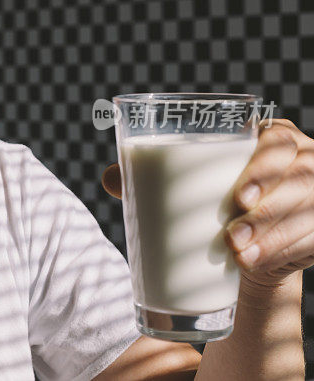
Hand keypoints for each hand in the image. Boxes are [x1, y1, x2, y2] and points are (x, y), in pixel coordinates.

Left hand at [102, 119, 313, 287]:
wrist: (249, 242)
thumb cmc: (212, 198)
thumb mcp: (189, 184)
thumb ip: (150, 176)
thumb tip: (109, 179)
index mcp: (270, 138)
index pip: (276, 142)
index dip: (263, 168)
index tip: (239, 197)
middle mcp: (301, 160)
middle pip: (296, 178)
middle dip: (268, 208)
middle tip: (234, 234)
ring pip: (306, 209)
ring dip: (272, 234)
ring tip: (238, 253)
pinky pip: (313, 236)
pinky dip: (286, 251)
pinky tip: (258, 264)